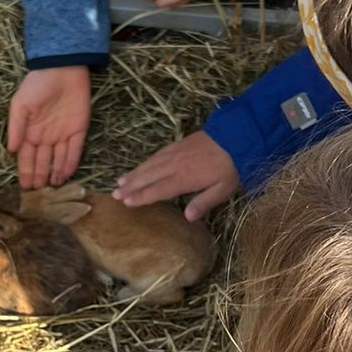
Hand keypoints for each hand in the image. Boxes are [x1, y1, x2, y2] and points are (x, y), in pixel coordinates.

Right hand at [8, 65, 91, 187]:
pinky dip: (70, 162)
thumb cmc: (37, 84)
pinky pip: (74, 150)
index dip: (25, 171)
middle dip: (39, 177)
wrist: (62, 68)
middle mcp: (46, 137)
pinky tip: (66, 174)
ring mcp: (62, 135)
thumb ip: (16, 127)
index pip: (27, 157)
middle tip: (38, 193)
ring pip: (58, 159)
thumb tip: (11, 150)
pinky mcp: (78, 130)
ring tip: (53, 187)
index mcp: (30, 132)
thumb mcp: (20, 104)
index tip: (24, 186)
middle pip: (42, 161)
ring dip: (55, 173)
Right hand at [114, 130, 238, 219]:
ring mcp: (175, 153)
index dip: (141, 196)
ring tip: (121, 181)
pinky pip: (157, 155)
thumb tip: (187, 217)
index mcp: (184, 179)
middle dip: (131, 186)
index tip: (126, 202)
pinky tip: (141, 166)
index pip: (157, 190)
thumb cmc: (231, 166)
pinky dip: (146, 162)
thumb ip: (204, 202)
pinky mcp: (178, 144)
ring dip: (134, 173)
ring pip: (150, 165)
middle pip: (148, 177)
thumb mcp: (223, 189)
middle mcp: (175, 166)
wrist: (236, 135)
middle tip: (115, 194)